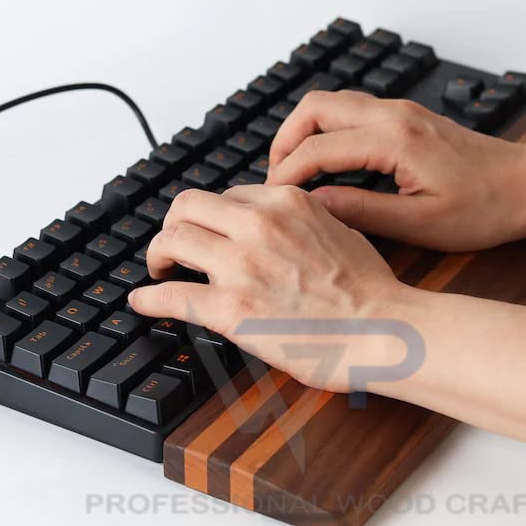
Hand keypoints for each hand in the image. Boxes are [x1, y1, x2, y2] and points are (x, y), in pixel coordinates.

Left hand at [128, 185, 407, 391]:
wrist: (382, 329)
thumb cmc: (370, 288)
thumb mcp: (339, 229)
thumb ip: (301, 219)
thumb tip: (279, 223)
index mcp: (285, 202)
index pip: (226, 196)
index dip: (212, 216)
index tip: (209, 231)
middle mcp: (257, 225)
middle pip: (187, 206)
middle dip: (175, 224)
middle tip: (174, 245)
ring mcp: (240, 264)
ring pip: (172, 240)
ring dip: (158, 254)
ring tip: (159, 268)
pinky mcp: (229, 307)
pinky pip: (171, 295)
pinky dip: (149, 297)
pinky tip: (143, 300)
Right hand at [267, 90, 525, 251]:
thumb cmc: (485, 209)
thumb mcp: (420, 224)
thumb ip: (360, 211)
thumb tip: (312, 205)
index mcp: (395, 141)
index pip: (318, 148)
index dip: (286, 173)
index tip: (271, 198)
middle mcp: (394, 115)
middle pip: (315, 107)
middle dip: (285, 139)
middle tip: (276, 178)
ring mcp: (400, 111)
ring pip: (331, 103)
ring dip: (304, 131)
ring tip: (294, 171)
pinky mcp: (406, 117)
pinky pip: (351, 111)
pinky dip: (326, 131)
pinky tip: (326, 163)